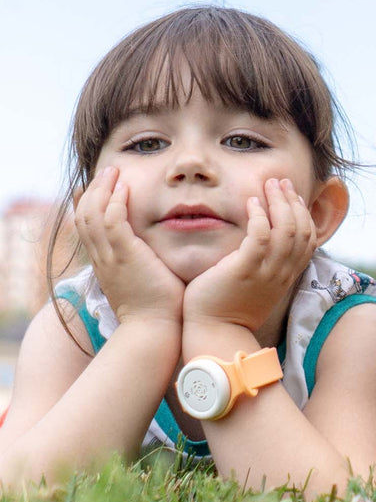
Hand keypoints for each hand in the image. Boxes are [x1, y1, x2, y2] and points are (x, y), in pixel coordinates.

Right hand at [74, 166, 183, 324]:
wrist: (155, 330)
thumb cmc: (160, 311)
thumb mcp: (148, 282)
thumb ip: (149, 265)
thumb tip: (163, 256)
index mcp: (107, 264)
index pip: (89, 228)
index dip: (91, 205)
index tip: (102, 188)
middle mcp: (103, 259)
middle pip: (85, 216)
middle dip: (94, 190)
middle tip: (108, 172)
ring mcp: (112, 257)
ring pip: (94, 214)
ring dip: (103, 189)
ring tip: (114, 172)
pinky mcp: (125, 256)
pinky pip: (113, 222)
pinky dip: (116, 202)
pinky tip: (126, 189)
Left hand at [183, 178, 316, 331]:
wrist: (215, 332)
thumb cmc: (228, 308)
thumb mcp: (256, 285)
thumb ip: (263, 264)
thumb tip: (261, 244)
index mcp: (286, 275)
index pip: (308, 239)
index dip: (303, 214)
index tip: (292, 196)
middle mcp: (282, 273)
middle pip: (301, 230)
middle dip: (292, 201)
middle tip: (280, 181)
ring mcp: (266, 272)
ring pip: (286, 229)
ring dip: (279, 202)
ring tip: (268, 184)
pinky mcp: (245, 270)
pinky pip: (260, 236)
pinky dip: (259, 216)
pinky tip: (250, 203)